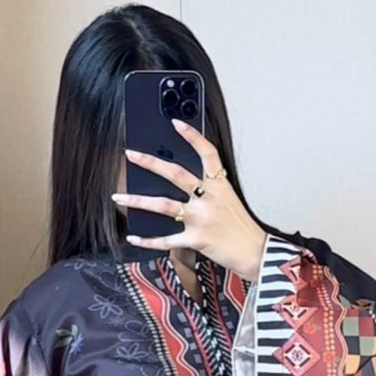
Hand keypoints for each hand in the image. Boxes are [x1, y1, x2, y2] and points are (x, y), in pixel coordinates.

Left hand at [112, 119, 267, 282]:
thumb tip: (180, 184)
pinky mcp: (197, 240)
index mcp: (221, 184)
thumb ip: (209, 190)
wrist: (256, 253)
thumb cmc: (242, 228)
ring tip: (118, 196)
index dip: (192, 136)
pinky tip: (133, 237)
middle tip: (130, 154)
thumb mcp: (229, 201)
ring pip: (163, 205)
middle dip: (150, 162)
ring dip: (137, 200)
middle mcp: (210, 198)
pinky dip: (147, 240)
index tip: (175, 123)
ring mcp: (202, 218)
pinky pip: (166, 239)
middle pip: (176, 173)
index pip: (207, 153)